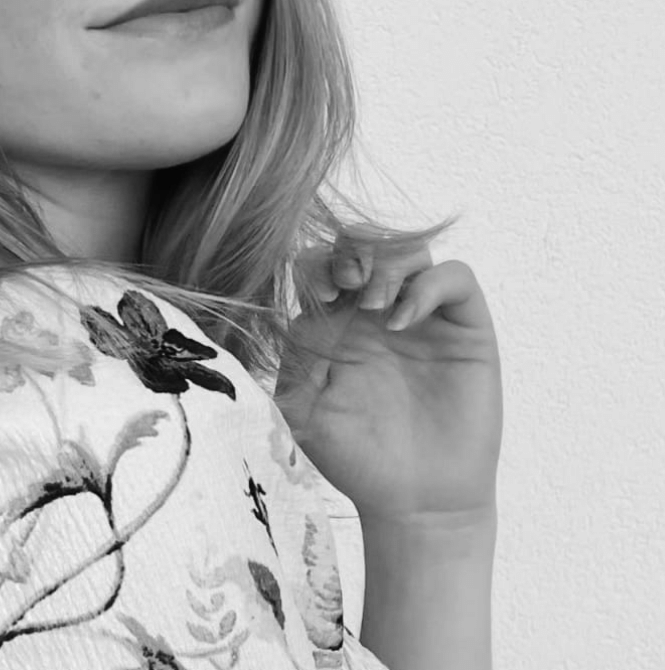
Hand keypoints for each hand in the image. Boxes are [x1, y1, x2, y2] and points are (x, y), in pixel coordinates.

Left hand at [276, 242, 502, 527]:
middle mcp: (380, 310)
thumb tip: (282, 313)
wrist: (415, 502)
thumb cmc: (355, 456)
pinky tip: (404, 322)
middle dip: (353, 251)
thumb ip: (288, 358)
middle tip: (346, 285)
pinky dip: (428, 286)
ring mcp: (424, 315)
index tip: (319, 294)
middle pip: (366, 244)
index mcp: (337, 320)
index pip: (324, 263)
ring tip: (375, 305)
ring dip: (388, 263)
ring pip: (411, 250)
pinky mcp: (465, 329)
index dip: (318, 263)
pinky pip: (456, 277)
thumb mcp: (303, 407)